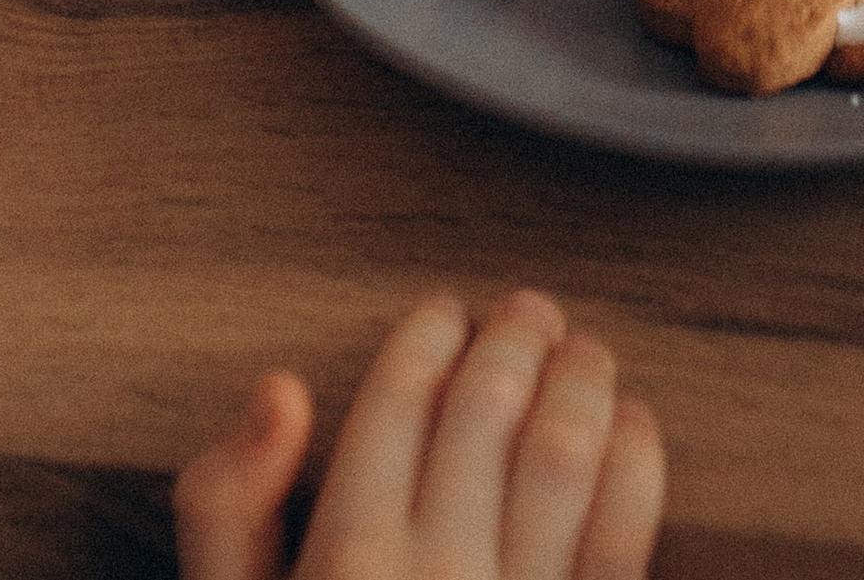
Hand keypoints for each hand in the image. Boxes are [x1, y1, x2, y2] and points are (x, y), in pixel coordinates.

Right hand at [173, 289, 663, 579]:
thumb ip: (227, 510)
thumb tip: (281, 387)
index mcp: (343, 565)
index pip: (397, 403)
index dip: (426, 339)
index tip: (443, 312)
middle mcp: (437, 578)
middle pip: (487, 410)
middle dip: (512, 341)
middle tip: (527, 310)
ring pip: (565, 454)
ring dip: (580, 383)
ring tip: (581, 354)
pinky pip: (626, 536)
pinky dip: (636, 461)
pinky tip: (629, 426)